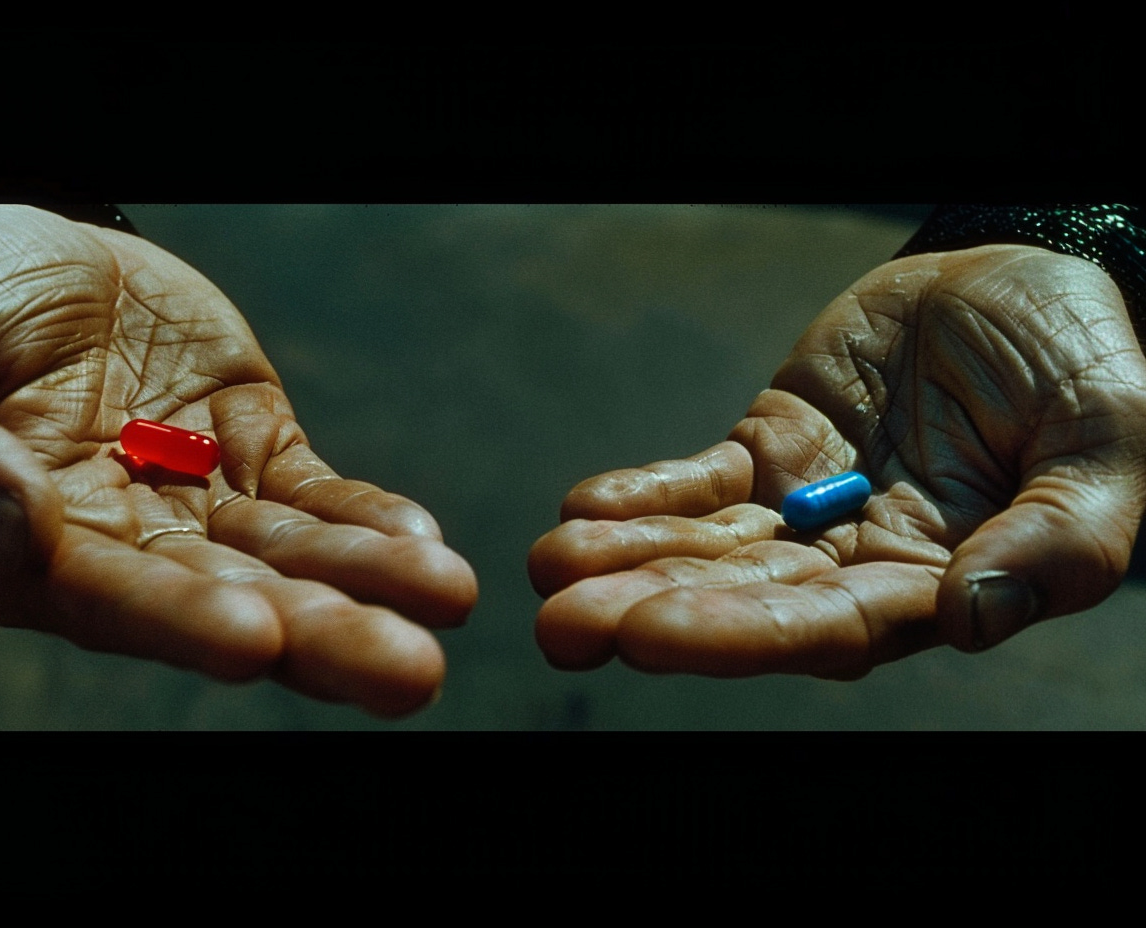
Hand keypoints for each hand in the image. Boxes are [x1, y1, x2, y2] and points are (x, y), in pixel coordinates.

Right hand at [0, 205, 475, 715]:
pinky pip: (320, 494)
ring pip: (294, 555)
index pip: (112, 598)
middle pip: (231, 599)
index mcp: (35, 550)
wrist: (22, 245)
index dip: (179, 617)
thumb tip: (9, 524)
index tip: (253, 639)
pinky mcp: (257, 447)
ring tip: (446, 599)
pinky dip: (369, 521)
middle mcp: (132, 544)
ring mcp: (203, 498)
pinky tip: (422, 544)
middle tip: (407, 672)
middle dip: (319, 635)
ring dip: (370, 584)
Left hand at [530, 245, 1145, 678]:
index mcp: (935, 585)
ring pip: (708, 544)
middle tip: (562, 628)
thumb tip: (971, 617)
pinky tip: (583, 511)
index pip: (831, 627)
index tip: (653, 634)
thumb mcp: (1107, 450)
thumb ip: (1056, 542)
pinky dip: (645, 495)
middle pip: (746, 598)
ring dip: (626, 559)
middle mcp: (857, 561)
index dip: (742, 632)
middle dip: (654, 609)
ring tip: (548, 568)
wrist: (1034, 283)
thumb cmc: (1089, 372)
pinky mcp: (772, 447)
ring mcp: (806, 505)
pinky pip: (701, 480)